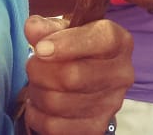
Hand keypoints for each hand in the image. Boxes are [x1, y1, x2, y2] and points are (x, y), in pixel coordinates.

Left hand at [22, 17, 133, 133]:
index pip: (98, 41)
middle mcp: (121, 74)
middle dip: (39, 70)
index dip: (65, 45)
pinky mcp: (95, 127)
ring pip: (57, 102)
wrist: (90, 77)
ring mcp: (111, 104)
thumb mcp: (66, 30)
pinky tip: (39, 103)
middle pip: (71, 77)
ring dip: (36, 92)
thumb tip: (33, 28)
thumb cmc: (77, 48)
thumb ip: (48, 27)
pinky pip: (53, 126)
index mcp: (119, 42)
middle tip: (32, 65)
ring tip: (37, 83)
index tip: (40, 49)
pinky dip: (36, 114)